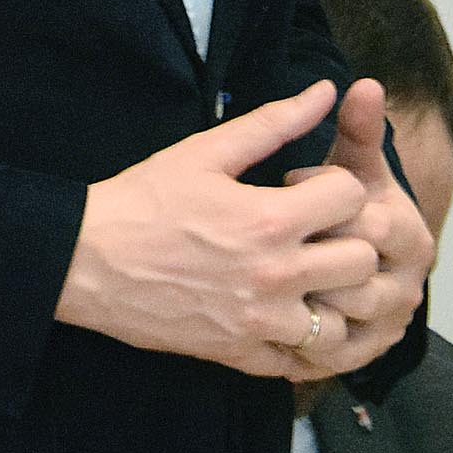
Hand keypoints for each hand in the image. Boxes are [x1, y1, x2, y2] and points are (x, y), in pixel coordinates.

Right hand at [54, 80, 380, 374]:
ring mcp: (261, 323)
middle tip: (317, 232)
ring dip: (332, 296)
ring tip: (306, 275)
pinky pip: (303, 361)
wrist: (90, 260)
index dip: (339, 186)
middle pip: (362, 262)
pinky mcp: (243, 355)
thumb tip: (326, 91)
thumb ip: (274, 121)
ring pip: (342, 321)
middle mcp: (275, 276)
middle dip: (349, 238)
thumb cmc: (146, 198)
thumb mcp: (207, 151)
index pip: (354, 199)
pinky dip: (304, 339)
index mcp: (269, 219)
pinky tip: (284, 311)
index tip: (309, 189)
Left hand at [282, 77, 434, 380]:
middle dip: (308, 248)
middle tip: (270, 228)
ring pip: (340, 321)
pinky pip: (327, 356)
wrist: (346, 258)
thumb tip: (366, 82)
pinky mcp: (358, 358)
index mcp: (411, 236)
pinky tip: (263, 309)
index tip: (287, 182)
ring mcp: (384, 328)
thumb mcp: (351, 165)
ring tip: (261, 265)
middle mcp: (407, 288)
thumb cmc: (341, 202)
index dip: (320, 200)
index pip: (370, 223)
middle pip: (355, 275)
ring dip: (297, 292)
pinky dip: (296, 335)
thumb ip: (359, 129)